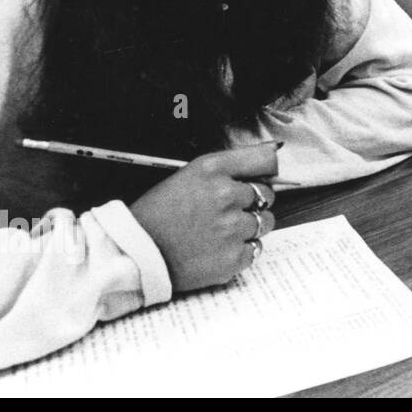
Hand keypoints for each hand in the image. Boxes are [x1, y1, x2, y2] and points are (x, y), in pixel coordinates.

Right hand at [129, 143, 278, 291]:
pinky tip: (218, 248)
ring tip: (220, 231)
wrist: (136, 254)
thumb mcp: (190, 174)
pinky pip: (256, 248)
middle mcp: (225, 196)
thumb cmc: (160, 213)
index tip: (264, 176)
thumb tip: (275, 154)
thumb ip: (231, 165)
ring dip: (249, 226)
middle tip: (226, 211)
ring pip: (265, 222)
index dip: (268, 169)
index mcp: (213, 170)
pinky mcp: (233, 257)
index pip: (266, 160)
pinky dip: (242, 250)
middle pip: (268, 194)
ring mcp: (231, 228)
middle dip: (252, 201)